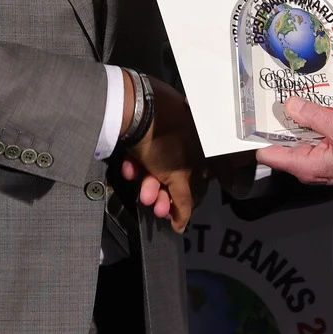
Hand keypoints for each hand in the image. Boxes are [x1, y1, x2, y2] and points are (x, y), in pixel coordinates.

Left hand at [121, 77, 206, 230]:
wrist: (135, 108)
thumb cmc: (164, 142)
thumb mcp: (179, 175)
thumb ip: (184, 202)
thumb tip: (181, 225)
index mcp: (203, 150)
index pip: (197, 185)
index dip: (182, 203)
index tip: (168, 214)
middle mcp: (189, 140)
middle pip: (175, 177)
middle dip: (161, 193)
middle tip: (151, 204)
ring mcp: (167, 132)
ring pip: (157, 166)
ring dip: (147, 181)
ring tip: (138, 185)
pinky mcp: (146, 127)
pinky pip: (143, 151)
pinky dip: (136, 162)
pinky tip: (129, 166)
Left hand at [253, 95, 332, 190]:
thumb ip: (313, 116)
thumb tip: (290, 105)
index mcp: (306, 166)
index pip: (268, 154)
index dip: (261, 134)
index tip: (260, 114)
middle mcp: (308, 170)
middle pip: (280, 146)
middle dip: (281, 124)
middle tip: (281, 100)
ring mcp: (317, 166)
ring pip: (297, 142)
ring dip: (298, 125)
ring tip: (299, 103)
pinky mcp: (326, 160)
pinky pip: (310, 143)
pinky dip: (311, 129)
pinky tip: (317, 114)